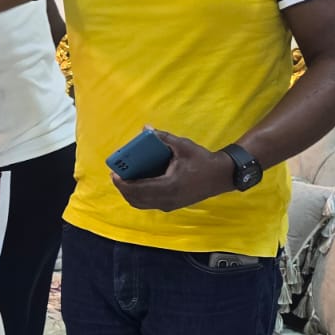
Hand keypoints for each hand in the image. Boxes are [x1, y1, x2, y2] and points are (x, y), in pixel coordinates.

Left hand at [112, 130, 233, 212]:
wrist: (221, 176)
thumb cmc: (202, 160)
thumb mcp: (182, 146)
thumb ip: (163, 138)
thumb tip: (146, 129)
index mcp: (169, 186)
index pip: (138, 189)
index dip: (122, 183)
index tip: (114, 174)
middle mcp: (167, 199)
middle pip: (136, 199)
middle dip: (123, 188)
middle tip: (116, 175)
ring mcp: (170, 205)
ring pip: (141, 204)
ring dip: (130, 193)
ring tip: (123, 180)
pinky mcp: (172, 205)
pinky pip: (149, 204)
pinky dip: (139, 196)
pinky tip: (136, 184)